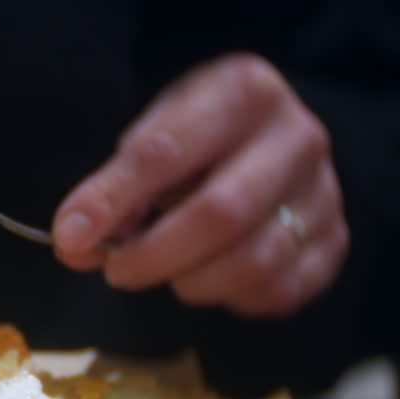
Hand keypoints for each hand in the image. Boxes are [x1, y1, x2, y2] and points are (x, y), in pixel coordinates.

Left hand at [52, 53, 347, 316]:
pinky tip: (206, 279)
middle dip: (152, 256)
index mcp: (242, 93)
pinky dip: (229, 300)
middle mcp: (296, 138)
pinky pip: (277, 293)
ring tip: (164, 272)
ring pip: (252, 263)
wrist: (265, 141)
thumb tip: (74, 243)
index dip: (111, 202)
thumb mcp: (149, 138)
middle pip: (219, 215)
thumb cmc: (196, 138)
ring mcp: (323, 193)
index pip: (165, 154)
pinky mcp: (334, 242)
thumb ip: (110, 188)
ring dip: (190, 283)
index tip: (71, 238)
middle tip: (117, 271)